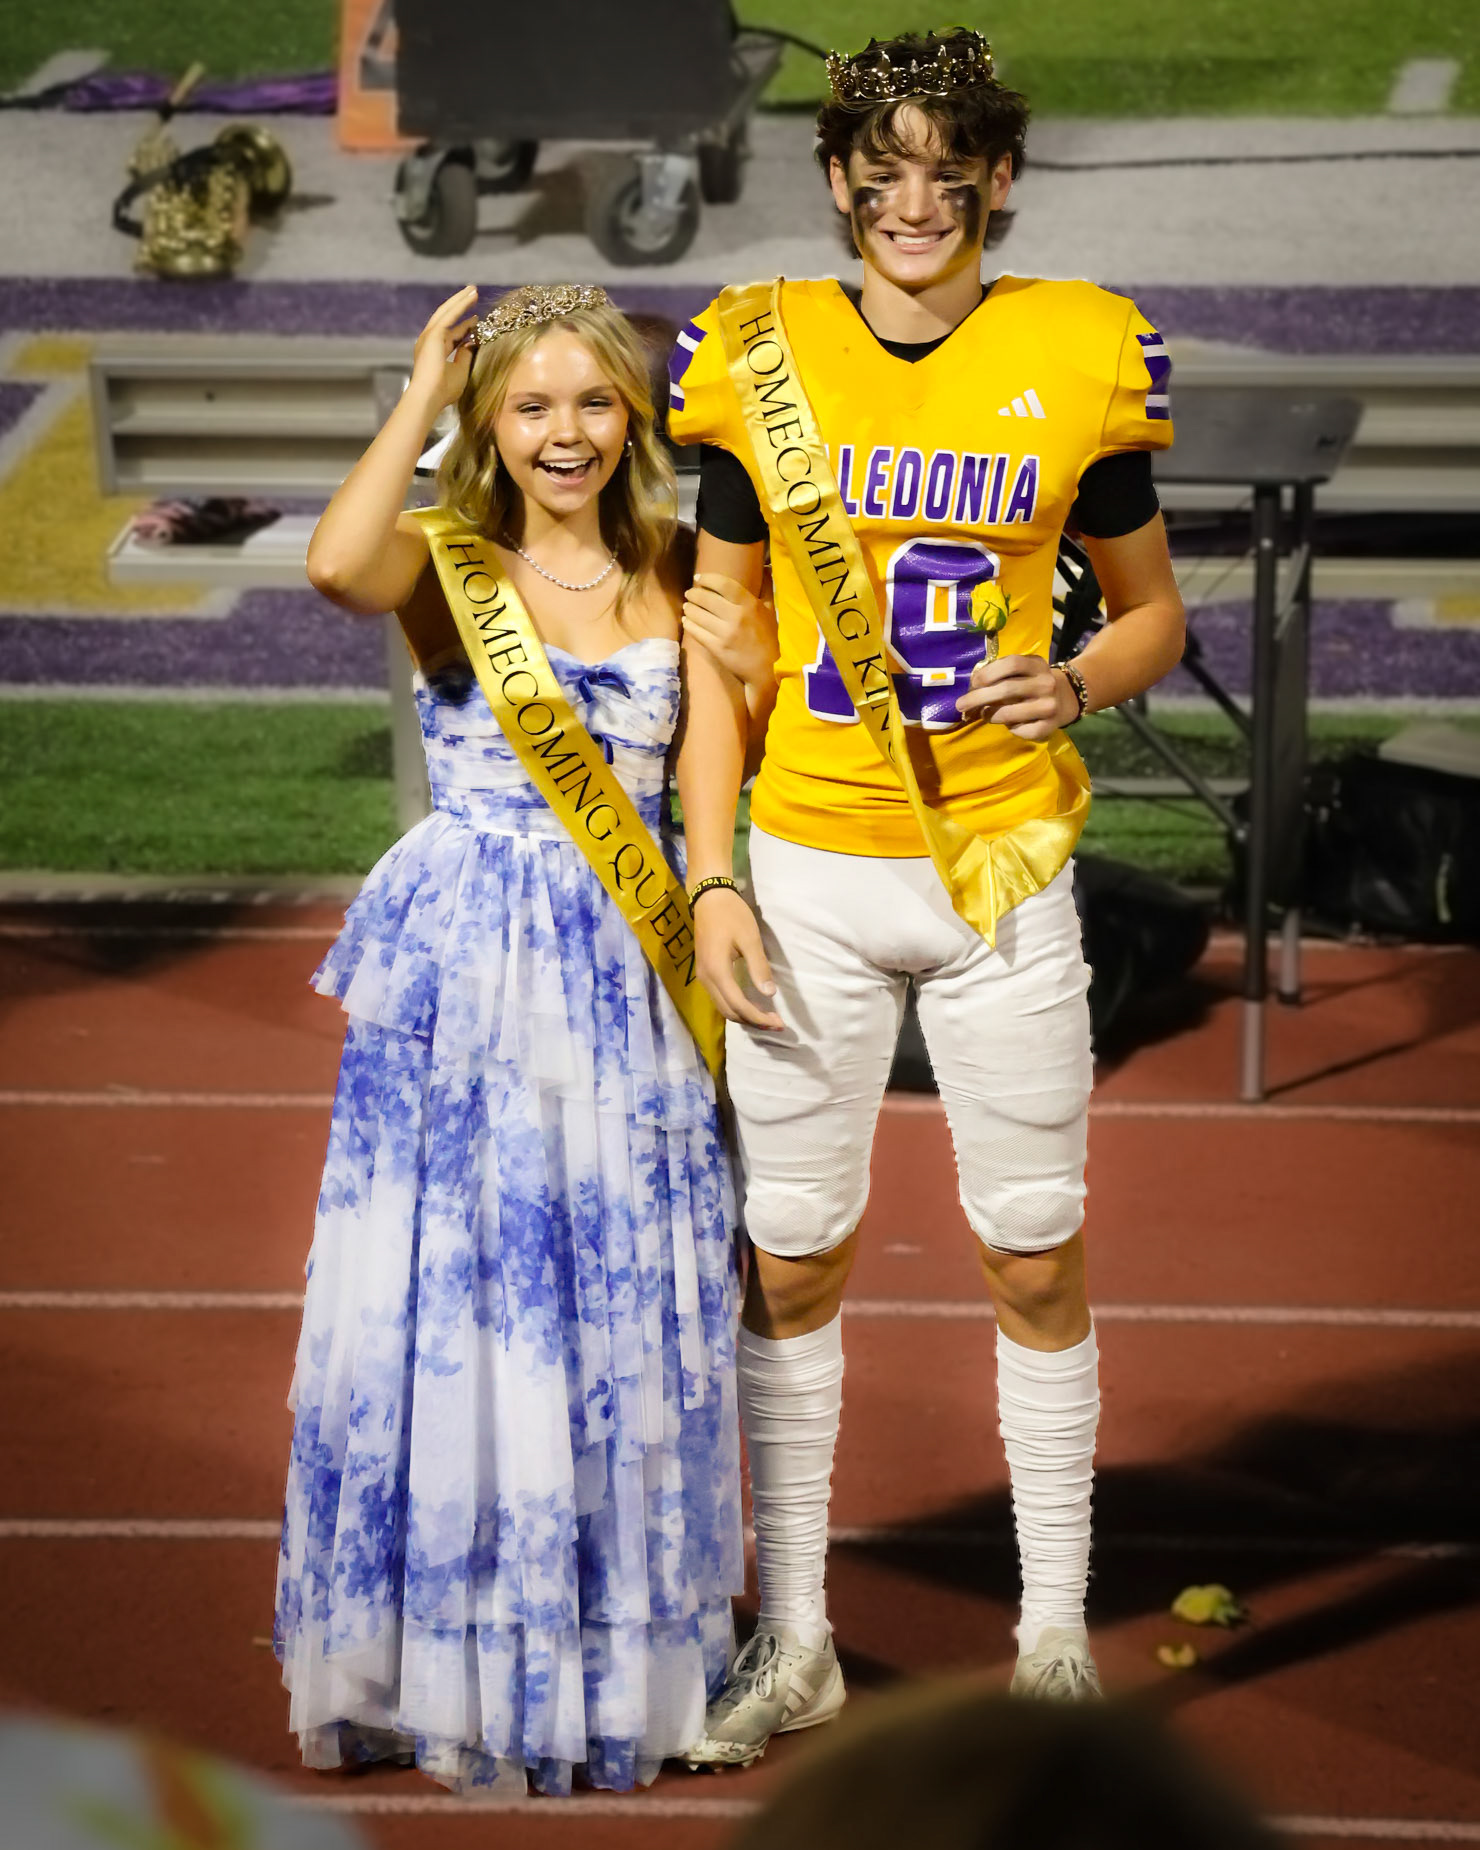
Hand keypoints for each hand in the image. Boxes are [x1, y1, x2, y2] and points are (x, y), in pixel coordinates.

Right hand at [408, 285, 479, 419]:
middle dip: (460, 305)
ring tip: (473, 289)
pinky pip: (449, 315)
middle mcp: (430, 341)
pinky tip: (470, 296)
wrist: (429, 396)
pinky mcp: (433, 334)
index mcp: (435, 351)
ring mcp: (429, 336)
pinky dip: (460, 305)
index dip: (464, 327)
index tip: (476, 320)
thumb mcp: (460, 371)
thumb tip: (473, 342)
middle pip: (447, 318)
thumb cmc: (444, 390)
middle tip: (473, 293)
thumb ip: (465, 355)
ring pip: (447, 312)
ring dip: (460, 300)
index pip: (451, 335)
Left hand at [682, 573, 777, 694]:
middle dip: (693, 593)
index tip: (698, 577)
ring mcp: (725, 633)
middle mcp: (736, 616)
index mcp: (749, 605)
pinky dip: (689, 624)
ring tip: (687, 606)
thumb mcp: (771, 610)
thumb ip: (766, 587)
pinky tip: (687, 621)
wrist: (766, 669)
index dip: (708, 578)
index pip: (724, 584)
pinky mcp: (717, 648)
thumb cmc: (769, 637)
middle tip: (689, 593)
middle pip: (706, 598)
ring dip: (689, 608)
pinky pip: (696, 632)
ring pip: (698, 615)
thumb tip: (766, 566)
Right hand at [693, 887, 783, 1029]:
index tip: (779, 1022)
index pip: (739, 1005)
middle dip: (753, 1021)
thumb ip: (758, 967)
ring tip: (766, 1018)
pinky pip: (719, 998)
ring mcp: (702, 976)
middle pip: (729, 1012)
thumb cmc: (731, 915)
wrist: (708, 898)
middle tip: (776, 1023)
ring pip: (722, 1007)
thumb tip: (769, 994)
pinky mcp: (704, 972)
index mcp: (717, 971)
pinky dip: (735, 1007)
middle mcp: (706, 979)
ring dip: (744, 1016)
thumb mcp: (749, 938)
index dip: (759, 1017)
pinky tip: (750, 1005)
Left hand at [955, 653, 1079, 740]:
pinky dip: (1009, 728)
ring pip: (1009, 714)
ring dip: (990, 715)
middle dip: (978, 698)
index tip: (973, 683)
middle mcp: (1046, 684)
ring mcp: (1049, 706)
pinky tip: (1008, 724)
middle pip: (1006, 689)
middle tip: (960, 704)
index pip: (1011, 664)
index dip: (988, 673)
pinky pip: (1021, 730)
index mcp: (1037, 665)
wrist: (1067, 697)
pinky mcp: (1049, 726)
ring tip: (984, 714)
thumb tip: (972, 686)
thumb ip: (1003, 673)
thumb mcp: (1025, 669)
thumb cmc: (1034, 682)